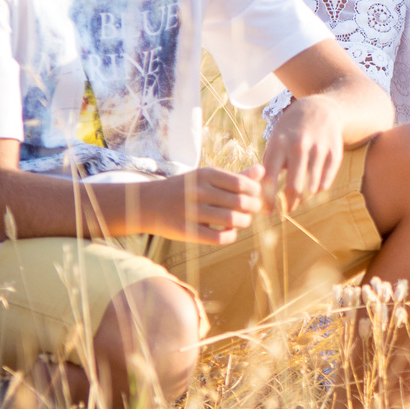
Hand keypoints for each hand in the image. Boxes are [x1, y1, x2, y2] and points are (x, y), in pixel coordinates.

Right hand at [136, 167, 265, 244]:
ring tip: (242, 221)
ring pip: (232, 220)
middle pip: (241, 202)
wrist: (147, 203)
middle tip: (250, 210)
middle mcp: (199, 191)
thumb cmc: (185, 189)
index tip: (254, 196)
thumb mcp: (206, 178)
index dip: (255, 192)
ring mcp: (191, 211)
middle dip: (252, 208)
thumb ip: (235, 175)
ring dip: (244, 222)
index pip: (243, 184)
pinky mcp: (186, 231)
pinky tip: (229, 232)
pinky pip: (219, 238)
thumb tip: (262, 170)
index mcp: (206, 174)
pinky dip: (230, 236)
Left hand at [260, 97, 345, 211]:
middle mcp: (298, 146)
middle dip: (288, 204)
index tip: (268, 211)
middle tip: (286, 210)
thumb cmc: (291, 130)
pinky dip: (319, 189)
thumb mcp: (275, 139)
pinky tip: (313, 190)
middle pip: (293, 187)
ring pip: (311, 187)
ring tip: (298, 203)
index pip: (269, 179)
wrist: (320, 108)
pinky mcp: (334, 153)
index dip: (268, 199)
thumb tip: (261, 195)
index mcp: (278, 144)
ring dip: (304, 199)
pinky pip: (326, 181)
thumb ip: (268, 164)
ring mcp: (318, 149)